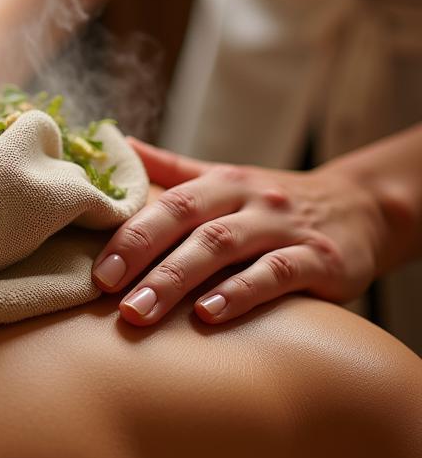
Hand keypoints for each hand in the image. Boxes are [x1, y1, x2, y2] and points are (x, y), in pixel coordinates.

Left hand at [92, 139, 387, 326]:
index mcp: (220, 183)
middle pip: (188, 224)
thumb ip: (170, 169)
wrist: (361, 209)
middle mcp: (249, 201)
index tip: (96, 271)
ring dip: (177, 279)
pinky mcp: (320, 261)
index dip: (129, 234)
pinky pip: (276, 274)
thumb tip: (118, 142)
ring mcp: (284, 229)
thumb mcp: (224, 180)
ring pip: (224, 248)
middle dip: (142, 257)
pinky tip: (209, 314)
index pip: (167, 204)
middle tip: (107, 294)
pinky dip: (240, 293)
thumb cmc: (272, 202)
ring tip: (141, 310)